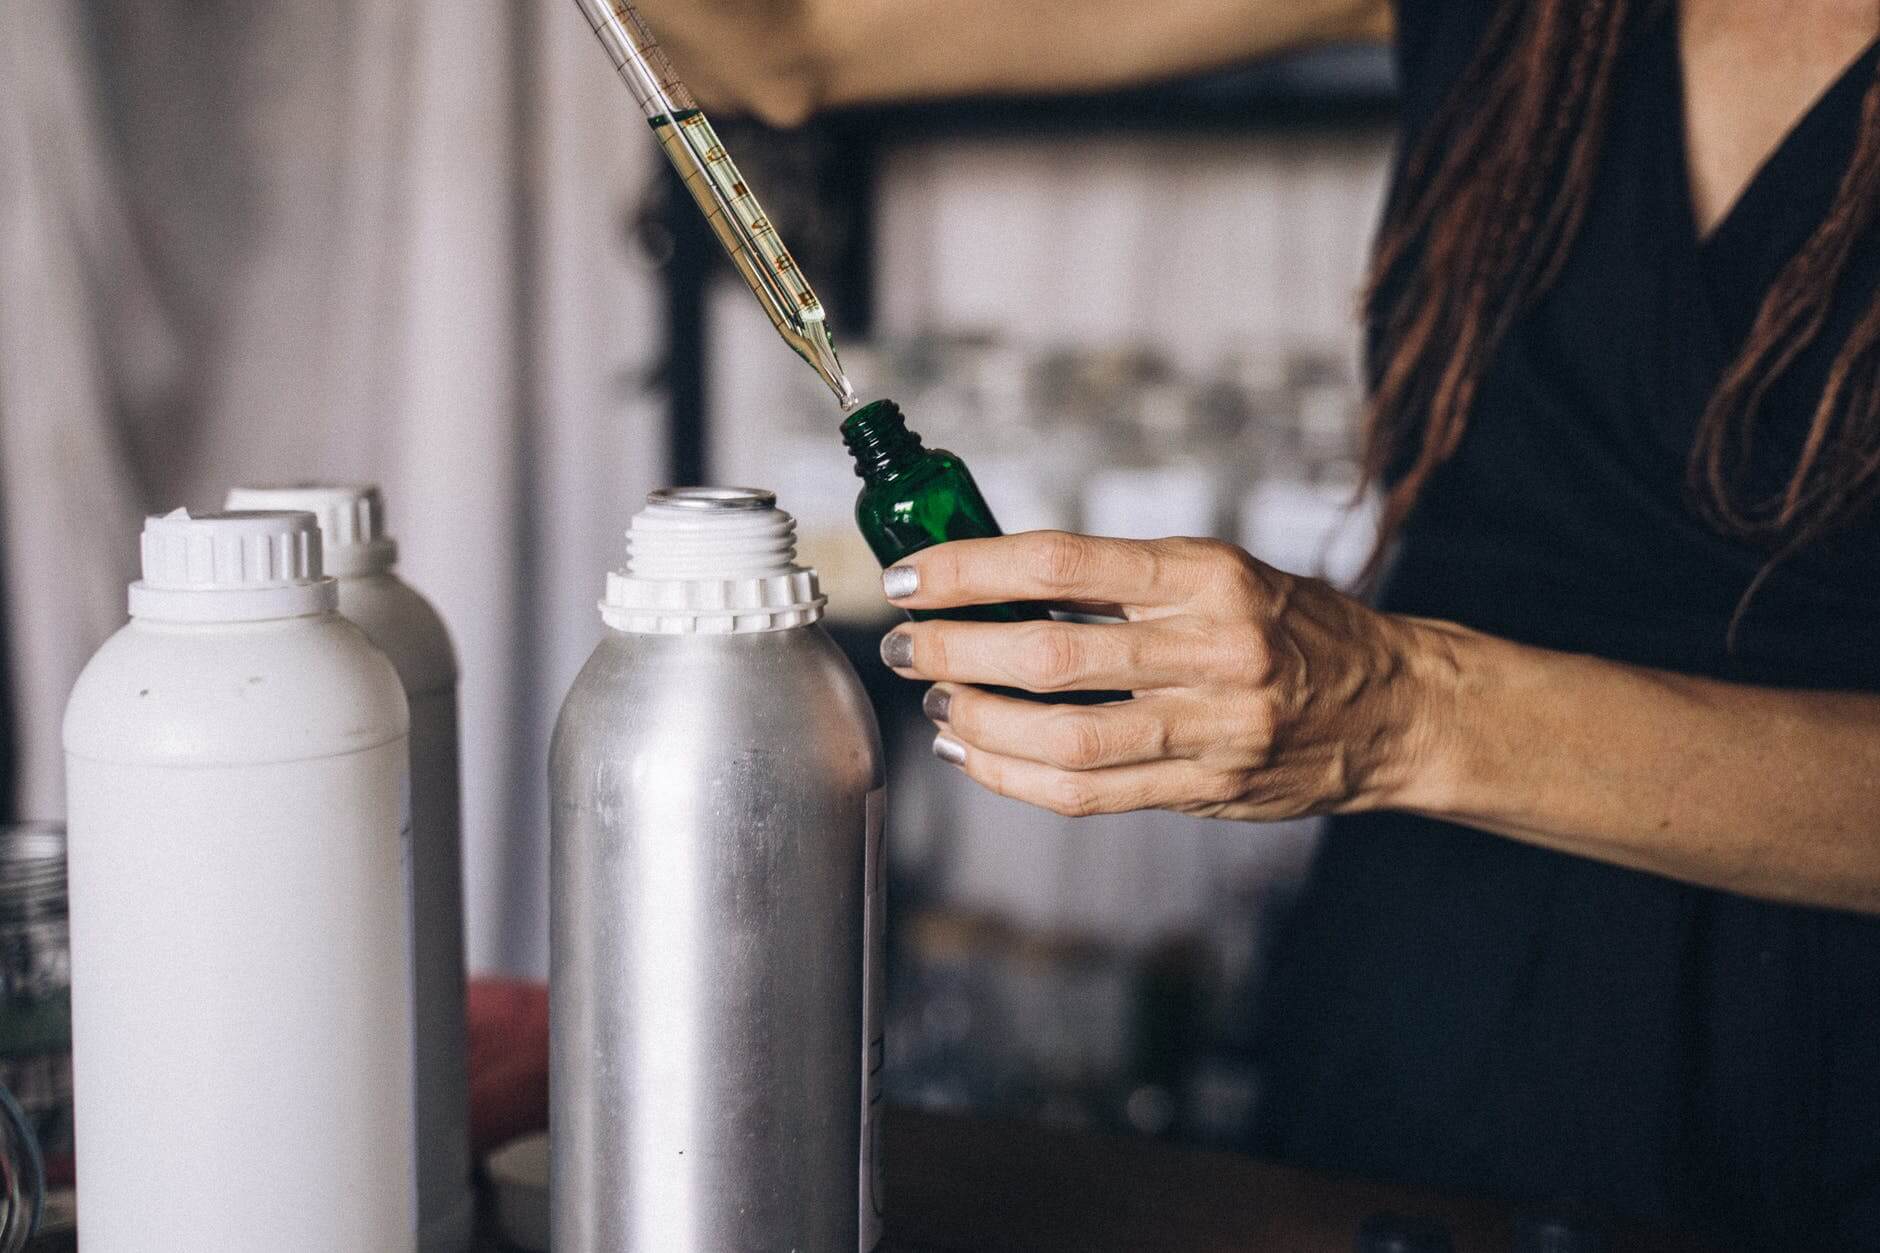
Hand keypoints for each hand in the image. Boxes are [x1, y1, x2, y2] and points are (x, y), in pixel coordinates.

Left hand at [878, 532, 1445, 820]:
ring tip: (938, 701)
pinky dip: (1015, 776)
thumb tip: (995, 586)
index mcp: (1207, 576)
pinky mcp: (1208, 789)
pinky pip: (1089, 792)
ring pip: (1063, 736)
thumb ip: (1121, 584)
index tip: (911, 577)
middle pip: (1051, 654)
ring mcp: (1213, 727)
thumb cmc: (1289, 628)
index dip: (971, 570)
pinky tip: (976, 754)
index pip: (1063, 563)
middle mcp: (1212, 649)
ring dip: (978, 721)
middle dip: (954, 649)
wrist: (1391, 705)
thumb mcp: (1216, 576)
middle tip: (905, 645)